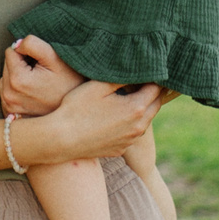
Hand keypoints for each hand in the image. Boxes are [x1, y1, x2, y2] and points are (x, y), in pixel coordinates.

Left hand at [0, 34, 81, 116]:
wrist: (78, 109)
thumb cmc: (69, 81)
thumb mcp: (54, 57)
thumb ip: (32, 44)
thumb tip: (16, 44)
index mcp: (17, 80)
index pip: (10, 52)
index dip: (26, 53)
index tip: (40, 62)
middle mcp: (9, 96)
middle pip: (6, 65)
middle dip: (20, 65)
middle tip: (41, 74)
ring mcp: (9, 107)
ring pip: (5, 79)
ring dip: (17, 77)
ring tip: (38, 83)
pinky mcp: (10, 114)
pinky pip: (6, 93)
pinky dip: (16, 90)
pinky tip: (32, 93)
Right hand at [20, 79, 162, 165]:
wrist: (61, 139)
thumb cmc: (77, 108)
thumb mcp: (98, 86)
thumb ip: (121, 77)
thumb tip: (135, 71)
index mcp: (136, 108)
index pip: (157, 89)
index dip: (155, 78)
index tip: (149, 70)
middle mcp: (138, 127)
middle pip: (155, 106)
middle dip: (153, 93)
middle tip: (146, 81)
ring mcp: (129, 141)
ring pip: (145, 122)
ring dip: (143, 109)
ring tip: (131, 97)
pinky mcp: (120, 149)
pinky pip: (131, 134)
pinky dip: (130, 124)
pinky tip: (116, 118)